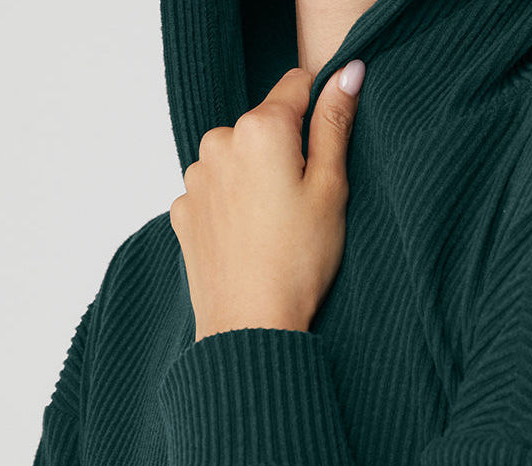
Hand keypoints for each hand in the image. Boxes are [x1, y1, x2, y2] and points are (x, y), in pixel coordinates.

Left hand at [169, 61, 365, 340]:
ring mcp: (195, 178)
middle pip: (263, 128)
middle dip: (285, 154)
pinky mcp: (183, 211)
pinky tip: (250, 241)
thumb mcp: (332, 190)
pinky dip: (232, 207)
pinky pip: (215, 192)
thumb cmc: (298, 264)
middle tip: (303, 205)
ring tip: (275, 229)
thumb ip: (335, 125)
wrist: (251, 326)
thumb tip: (348, 74)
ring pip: (237, 160)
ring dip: (255, 180)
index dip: (320, 113)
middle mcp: (218, 142)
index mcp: (261, 130)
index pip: (297, 86)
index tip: (328, 152)